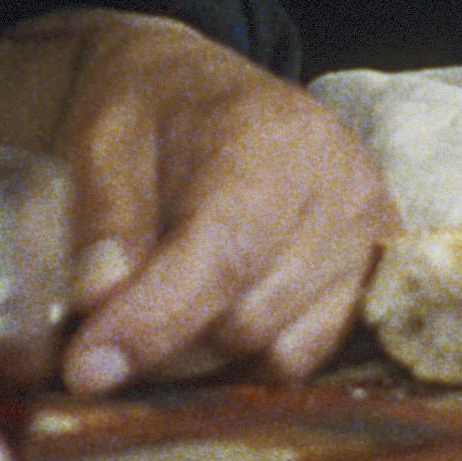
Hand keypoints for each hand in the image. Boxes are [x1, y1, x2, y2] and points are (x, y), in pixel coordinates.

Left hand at [0, 9, 394, 393]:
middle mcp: (342, 192)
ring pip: (278, 354)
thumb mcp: (103, 139)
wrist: (211, 89)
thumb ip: (103, 218)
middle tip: (99, 340)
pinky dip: (248, 361)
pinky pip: (308, 360)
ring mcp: (370, 241)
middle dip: (163, 346)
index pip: (222, 256)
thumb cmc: (154, 111)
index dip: (152, 323)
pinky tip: (206, 322)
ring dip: (203, 360)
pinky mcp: (376, 280)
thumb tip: (97, 304)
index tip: (85, 370)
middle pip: (248, 319)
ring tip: (153, 320)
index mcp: (274, 140)